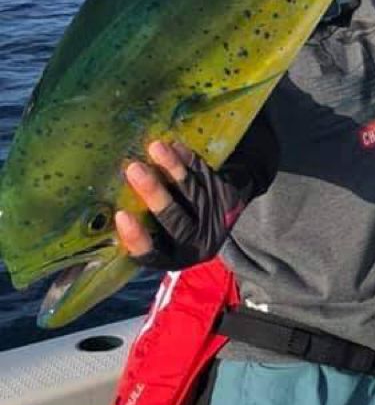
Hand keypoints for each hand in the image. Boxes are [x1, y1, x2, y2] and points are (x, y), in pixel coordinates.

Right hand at [115, 140, 249, 270]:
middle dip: (154, 193)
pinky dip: (190, 160)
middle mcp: (196, 243)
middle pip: (174, 219)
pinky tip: (174, 146)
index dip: (136, 237)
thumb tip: (108, 204)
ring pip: (192, 192)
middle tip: (134, 169)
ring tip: (155, 148)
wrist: (235, 223)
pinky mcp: (227, 197)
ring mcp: (215, 219)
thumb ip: (144, 231)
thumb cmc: (180, 231)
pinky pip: (207, 176)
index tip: (120, 215)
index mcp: (173, 258)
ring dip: (173, 167)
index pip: (152, 254)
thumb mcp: (164, 243)